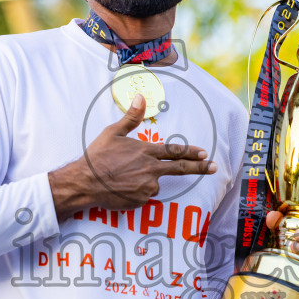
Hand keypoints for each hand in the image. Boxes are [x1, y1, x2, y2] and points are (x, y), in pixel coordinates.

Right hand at [49, 94, 216, 218]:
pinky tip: (122, 187)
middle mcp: (150, 169)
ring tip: (125, 178)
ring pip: (155, 183)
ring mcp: (147, 187)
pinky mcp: (141, 200)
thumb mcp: (112, 132)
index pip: (175, 151)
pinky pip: (144, 195)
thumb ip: (131, 117)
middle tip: (214, 167)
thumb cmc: (97, 156)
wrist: (84, 182)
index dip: (191, 152)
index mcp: (146, 151)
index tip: (205, 153)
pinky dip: (137, 191)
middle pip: (180, 168)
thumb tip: (140, 97)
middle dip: (200, 167)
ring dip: (147, 181)